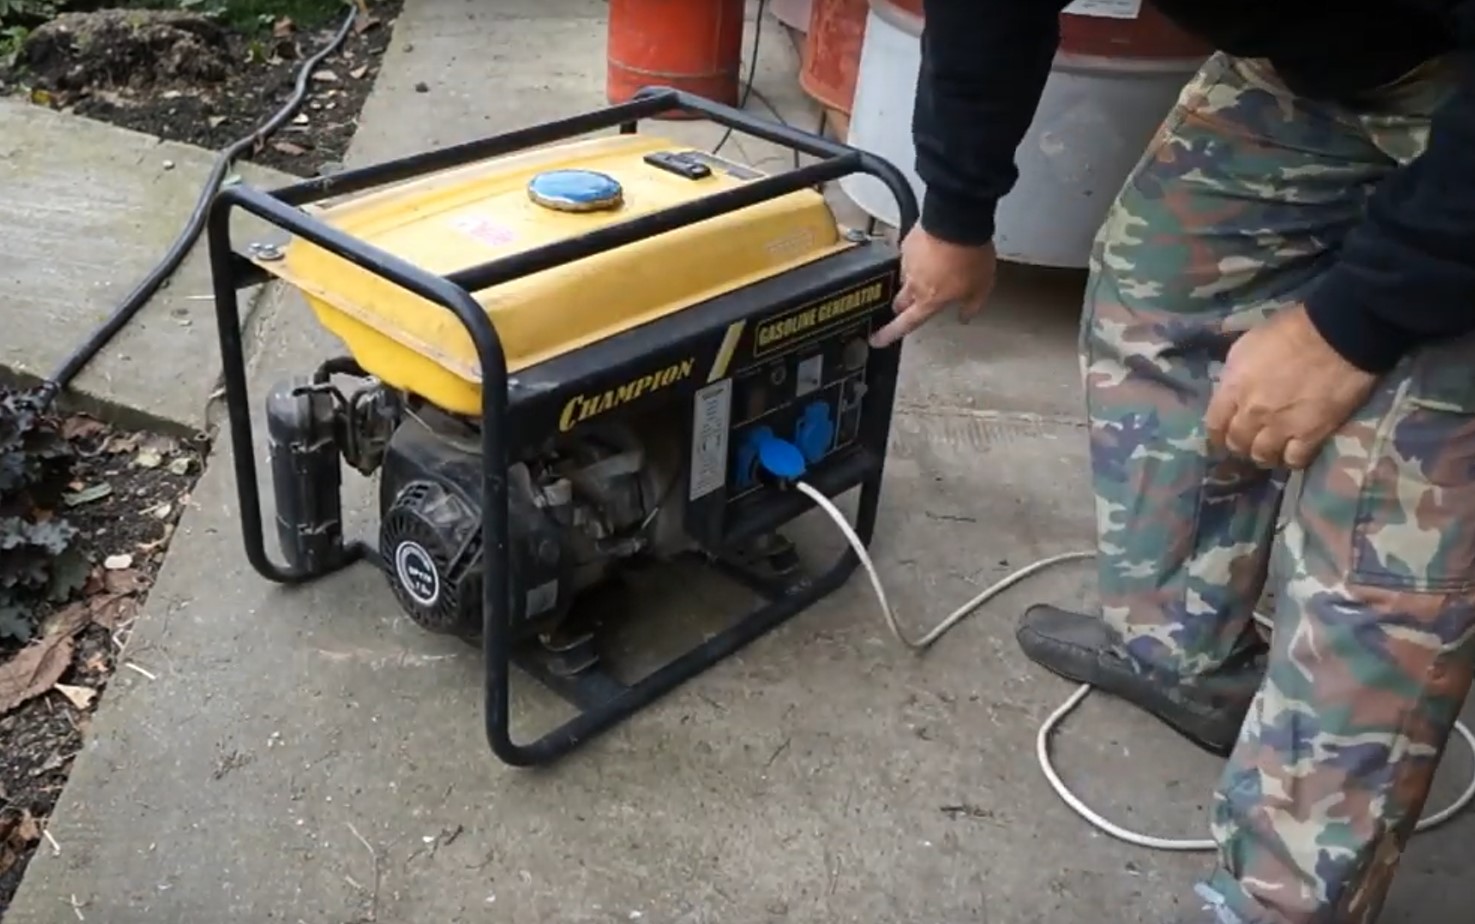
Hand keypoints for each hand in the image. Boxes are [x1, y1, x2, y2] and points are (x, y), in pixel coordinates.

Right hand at [869, 226, 996, 347]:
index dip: (890, 334)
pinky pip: (908, 255)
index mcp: (929, 300)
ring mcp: (907, 262)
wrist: (958, 221)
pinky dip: (918, 256)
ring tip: (932, 269)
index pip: (906, 324)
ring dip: (914, 278)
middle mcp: (913, 284)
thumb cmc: (970, 255)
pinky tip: (931, 250)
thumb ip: (971, 305)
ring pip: (904, 278)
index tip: (877, 340)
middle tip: (908, 305)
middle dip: (903, 306)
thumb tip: (965, 316)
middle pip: (899, 302)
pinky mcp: (906, 242)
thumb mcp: (981, 286)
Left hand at [1204, 306, 1377, 469]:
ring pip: (1263, 456)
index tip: (1221, 437)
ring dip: (1264, 455)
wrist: (1338, 334)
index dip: (1217, 434)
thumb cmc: (1291, 330)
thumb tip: (1231, 389)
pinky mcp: (1312, 434)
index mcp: (1233, 388)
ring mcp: (1281, 426)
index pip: (1214, 424)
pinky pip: (1295, 460)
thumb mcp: (1247, 344)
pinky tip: (1294, 452)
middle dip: (1240, 444)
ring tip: (1271, 450)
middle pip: (1237, 442)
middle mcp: (1252, 412)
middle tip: (1249, 442)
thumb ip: (1234, 373)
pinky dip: (1292, 459)